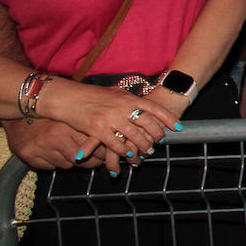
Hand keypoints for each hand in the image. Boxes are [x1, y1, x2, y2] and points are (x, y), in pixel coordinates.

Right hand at [2, 118, 100, 169]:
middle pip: (85, 161)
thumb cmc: (54, 113)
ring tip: (74, 153)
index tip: (108, 152)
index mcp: (71, 124)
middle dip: (93, 161)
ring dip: (74, 161)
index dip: (105, 151)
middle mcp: (57, 137)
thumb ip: (94, 121)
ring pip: (69, 165)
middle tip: (95, 158)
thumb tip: (121, 128)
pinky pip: (52, 167)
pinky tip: (56, 153)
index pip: (97, 146)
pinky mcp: (31, 157)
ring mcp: (43, 148)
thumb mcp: (74, 113)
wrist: (20, 112)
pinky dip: (57, 162)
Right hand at [40, 79, 182, 172]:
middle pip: (147, 124)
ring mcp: (110, 119)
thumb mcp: (114, 92)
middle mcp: (122, 108)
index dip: (168, 119)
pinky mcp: (97, 130)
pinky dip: (124, 150)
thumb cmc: (91, 95)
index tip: (178, 127)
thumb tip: (142, 101)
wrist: (67, 98)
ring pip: (134, 136)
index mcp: (128, 98)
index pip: (154, 109)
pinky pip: (116, 144)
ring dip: (142, 146)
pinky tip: (128, 153)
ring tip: (147, 151)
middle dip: (156, 135)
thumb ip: (128, 99)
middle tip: (159, 142)